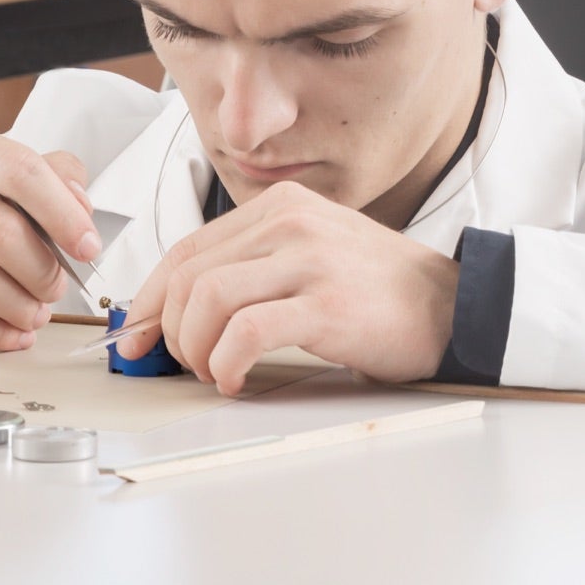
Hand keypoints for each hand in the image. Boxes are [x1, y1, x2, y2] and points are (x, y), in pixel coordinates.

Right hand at [0, 115, 102, 349]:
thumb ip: (40, 177)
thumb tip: (81, 206)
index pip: (20, 171)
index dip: (64, 214)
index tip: (89, 246)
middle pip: (3, 231)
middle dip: (44, 270)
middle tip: (57, 288)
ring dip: (22, 306)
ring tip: (37, 314)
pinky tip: (11, 335)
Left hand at [119, 183, 457, 395]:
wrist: (449, 306)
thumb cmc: (376, 290)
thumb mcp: (309, 253)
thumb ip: (252, 265)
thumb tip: (177, 308)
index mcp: (280, 205)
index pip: (187, 249)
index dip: (150, 298)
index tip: (135, 333)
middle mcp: (291, 222)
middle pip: (190, 276)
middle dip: (169, 330)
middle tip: (183, 363)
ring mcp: (309, 259)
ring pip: (208, 299)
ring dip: (195, 349)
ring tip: (213, 370)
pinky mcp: (326, 304)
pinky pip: (247, 333)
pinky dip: (226, 362)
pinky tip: (236, 378)